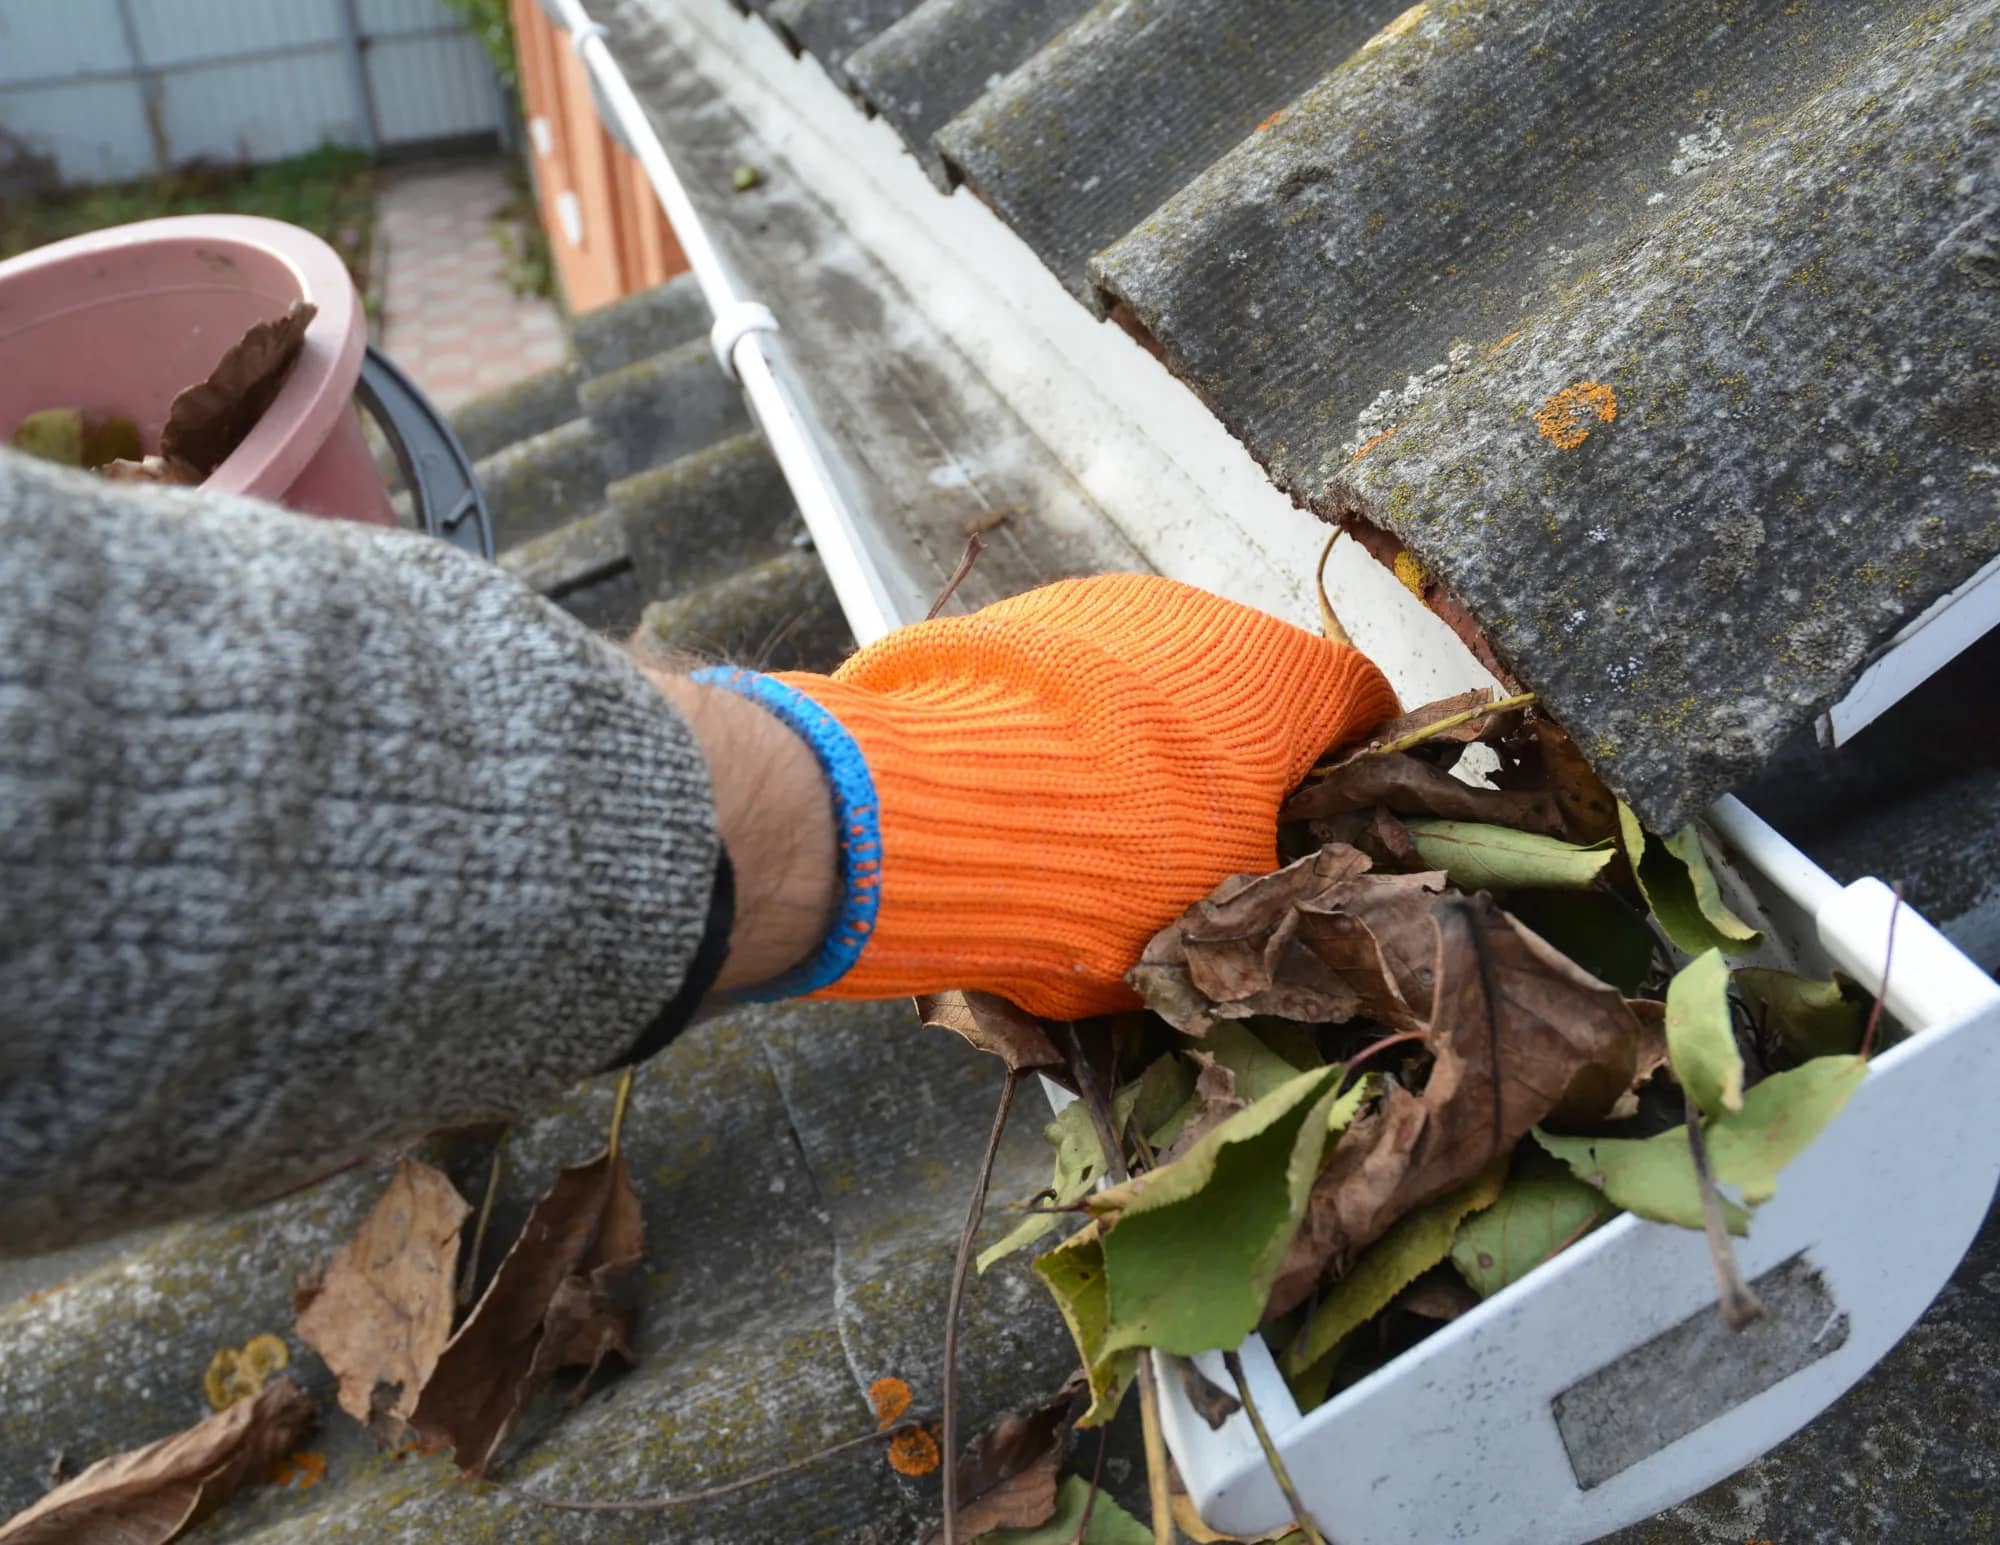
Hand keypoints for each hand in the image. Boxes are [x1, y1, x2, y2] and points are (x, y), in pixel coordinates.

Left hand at [704, 574, 1397, 1017]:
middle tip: (1209, 852)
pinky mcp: (1011, 618)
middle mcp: (1203, 614)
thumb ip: (1274, 897)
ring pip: (1154, 681)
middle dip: (1241, 765)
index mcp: (1284, 677)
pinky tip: (1031, 797)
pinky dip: (1069, 731)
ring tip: (1102, 832)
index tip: (1334, 827)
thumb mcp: (1221, 919)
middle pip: (1251, 692)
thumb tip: (1285, 909)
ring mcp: (1100, 605)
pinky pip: (1069, 681)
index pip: (1365, 704)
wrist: (928, 809)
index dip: (1358, 771)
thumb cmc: (1114, 868)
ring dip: (1150, 746)